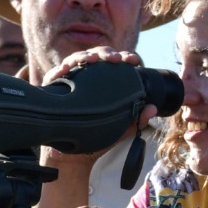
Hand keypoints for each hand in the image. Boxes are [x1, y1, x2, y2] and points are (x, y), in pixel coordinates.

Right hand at [37, 48, 160, 166]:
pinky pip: (54, 75)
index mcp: (105, 80)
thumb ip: (137, 118)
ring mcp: (70, 80)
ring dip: (84, 56)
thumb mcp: (121, 127)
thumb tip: (153, 109)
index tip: (135, 61)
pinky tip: (65, 69)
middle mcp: (88, 76)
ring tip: (91, 59)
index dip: (126, 57)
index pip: (116, 63)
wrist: (75, 154)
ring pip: (76, 60)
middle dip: (107, 53)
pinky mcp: (54, 87)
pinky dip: (59, 69)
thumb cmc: (99, 134)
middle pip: (97, 56)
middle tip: (115, 59)